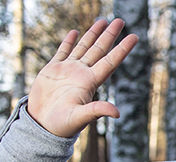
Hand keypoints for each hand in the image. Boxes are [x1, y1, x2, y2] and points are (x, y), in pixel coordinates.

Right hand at [26, 19, 137, 137]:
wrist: (41, 125)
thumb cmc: (62, 125)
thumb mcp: (80, 117)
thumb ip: (97, 110)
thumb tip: (117, 113)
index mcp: (90, 83)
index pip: (110, 62)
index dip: (122, 49)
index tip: (134, 37)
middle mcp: (82, 74)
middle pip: (99, 50)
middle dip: (109, 35)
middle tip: (120, 20)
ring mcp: (68, 71)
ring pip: (83, 48)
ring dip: (92, 34)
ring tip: (102, 21)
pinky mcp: (52, 70)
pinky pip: (63, 52)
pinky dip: (69, 42)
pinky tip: (75, 32)